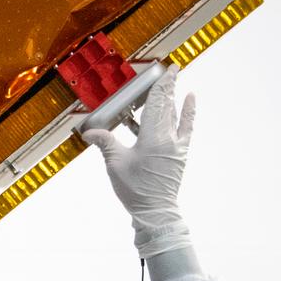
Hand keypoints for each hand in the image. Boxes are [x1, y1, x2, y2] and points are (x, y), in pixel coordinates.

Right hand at [81, 68, 194, 256]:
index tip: (164, 69)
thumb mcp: (115, 164)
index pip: (157, 104)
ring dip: (175, 97)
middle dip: (168, 86)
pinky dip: (188, 113)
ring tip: (176, 81)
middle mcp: (168, 138)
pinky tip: (190, 100)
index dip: (160, 85)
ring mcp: (177, 146)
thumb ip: (105, 143)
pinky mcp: (180, 154)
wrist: (155, 211)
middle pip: (168, 105)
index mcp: (152, 138)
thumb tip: (90, 131)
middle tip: (171, 68)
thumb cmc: (135, 190)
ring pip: (176, 115)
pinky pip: (186, 128)